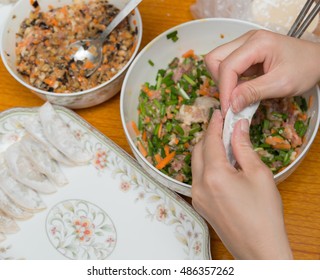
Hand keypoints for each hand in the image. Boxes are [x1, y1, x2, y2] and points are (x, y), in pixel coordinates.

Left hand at [191, 110, 292, 258]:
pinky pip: (198, 177)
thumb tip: (238, 127)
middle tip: (223, 126)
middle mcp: (199, 185)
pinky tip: (221, 163)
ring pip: (195, 163)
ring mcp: (196, 196)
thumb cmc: (264, 214)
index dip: (214, 124)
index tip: (219, 114)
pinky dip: (206, 165)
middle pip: (197, 150)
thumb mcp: (258, 174)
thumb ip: (243, 147)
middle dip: (208, 135)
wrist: (259, 248)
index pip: (209, 141)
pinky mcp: (199, 204)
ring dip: (206, 150)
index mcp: (213, 175)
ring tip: (224, 143)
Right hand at [205, 30, 319, 115]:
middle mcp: (247, 40)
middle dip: (219, 82)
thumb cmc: (305, 68)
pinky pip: (228, 67)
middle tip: (232, 99)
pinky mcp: (245, 54)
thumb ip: (253, 93)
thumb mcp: (281, 84)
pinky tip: (242, 90)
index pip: (227, 66)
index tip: (228, 110)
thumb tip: (231, 105)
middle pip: (215, 59)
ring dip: (224, 82)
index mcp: (257, 43)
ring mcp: (245, 46)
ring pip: (218, 62)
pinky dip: (231, 81)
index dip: (225, 90)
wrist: (317, 61)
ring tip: (239, 95)